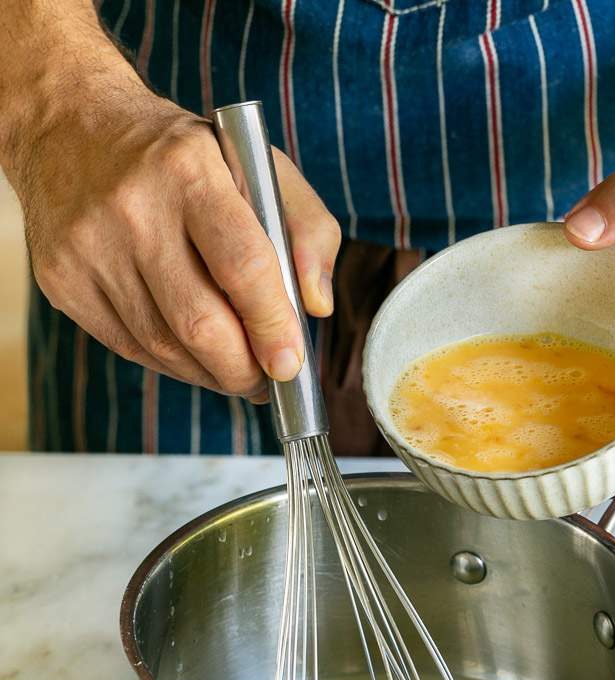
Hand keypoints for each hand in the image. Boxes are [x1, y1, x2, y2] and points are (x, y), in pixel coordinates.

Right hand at [6, 50, 339, 399]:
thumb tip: (316, 306)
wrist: (67, 127)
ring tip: (236, 370)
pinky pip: (130, 347)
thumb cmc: (182, 156)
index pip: (243, 267)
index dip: (272, 327)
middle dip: (243, 370)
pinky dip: (172, 364)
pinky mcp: (61, 280)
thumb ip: (308, 229)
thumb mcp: (257, 166)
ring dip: (210, 374)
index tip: (291, 365)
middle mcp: (132, 208)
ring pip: (163, 347)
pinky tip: (194, 356)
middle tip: (267, 380)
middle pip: (199, 323)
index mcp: (189, 170)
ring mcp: (88, 248)